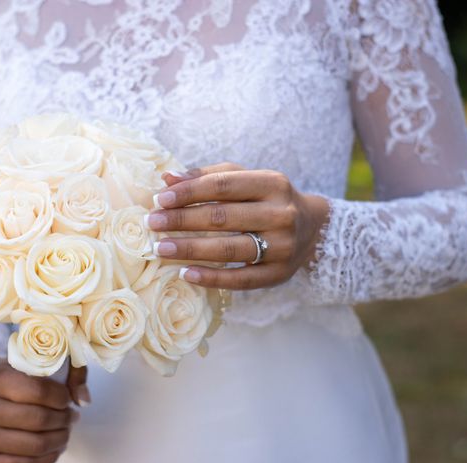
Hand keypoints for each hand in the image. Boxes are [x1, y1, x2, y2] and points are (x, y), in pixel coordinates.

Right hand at [0, 360, 90, 462]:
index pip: (39, 391)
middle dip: (64, 420)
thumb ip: (72, 372)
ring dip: (59, 440)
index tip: (68, 398)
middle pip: (38, 420)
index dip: (62, 397)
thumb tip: (83, 400)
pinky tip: (54, 448)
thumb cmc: (20, 376)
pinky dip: (46, 459)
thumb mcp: (45, 361)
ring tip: (65, 431)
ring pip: (33, 445)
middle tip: (71, 416)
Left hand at [148, 163, 329, 289]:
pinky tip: (185, 274)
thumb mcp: (246, 180)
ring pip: (229, 248)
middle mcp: (281, 214)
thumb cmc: (267, 200)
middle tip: (152, 223)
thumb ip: (207, 177)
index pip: (223, 185)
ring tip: (160, 249)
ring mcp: (282, 246)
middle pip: (223, 217)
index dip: (189, 192)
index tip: (159, 199)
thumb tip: (167, 180)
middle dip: (182, 220)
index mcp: (272, 183)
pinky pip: (240, 279)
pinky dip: (211, 278)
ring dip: (190, 249)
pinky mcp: (279, 274)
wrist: (314, 229)